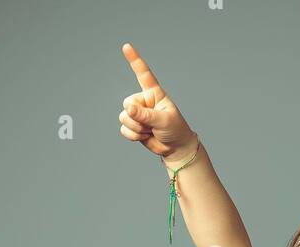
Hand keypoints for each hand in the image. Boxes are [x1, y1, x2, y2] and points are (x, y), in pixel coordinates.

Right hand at [118, 43, 196, 160]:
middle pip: (127, 103)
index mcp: (154, 93)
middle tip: (151, 125)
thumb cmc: (175, 129)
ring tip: (150, 131)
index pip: (143, 74)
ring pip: (124, 117)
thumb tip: (128, 108)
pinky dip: (133, 135)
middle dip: (137, 117)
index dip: (134, 60)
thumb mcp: (163, 120)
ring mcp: (137, 113)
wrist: (175, 148)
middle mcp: (143, 101)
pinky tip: (144, 136)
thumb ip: (146, 114)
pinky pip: (124, 129)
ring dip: (136, 128)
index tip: (126, 46)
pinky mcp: (133, 126)